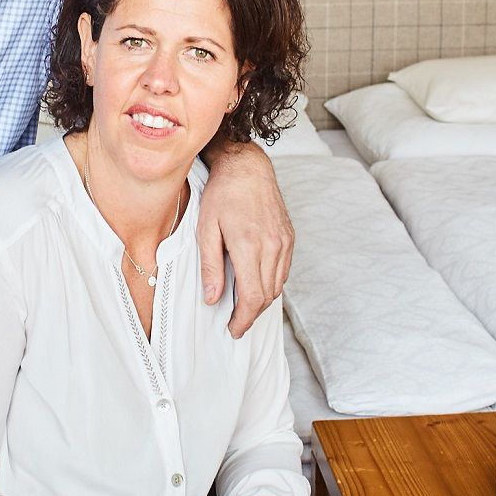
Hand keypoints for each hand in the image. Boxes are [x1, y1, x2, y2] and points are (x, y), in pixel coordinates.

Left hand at [197, 139, 292, 337]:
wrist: (247, 166)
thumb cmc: (222, 195)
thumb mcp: (206, 229)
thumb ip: (210, 266)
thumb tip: (212, 299)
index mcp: (249, 246)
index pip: (253, 297)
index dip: (244, 319)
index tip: (233, 329)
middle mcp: (272, 246)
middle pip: (267, 296)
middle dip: (252, 314)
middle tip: (236, 323)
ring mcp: (284, 241)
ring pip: (278, 285)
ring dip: (263, 300)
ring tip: (244, 306)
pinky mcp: (289, 237)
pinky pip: (283, 270)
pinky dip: (271, 283)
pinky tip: (257, 283)